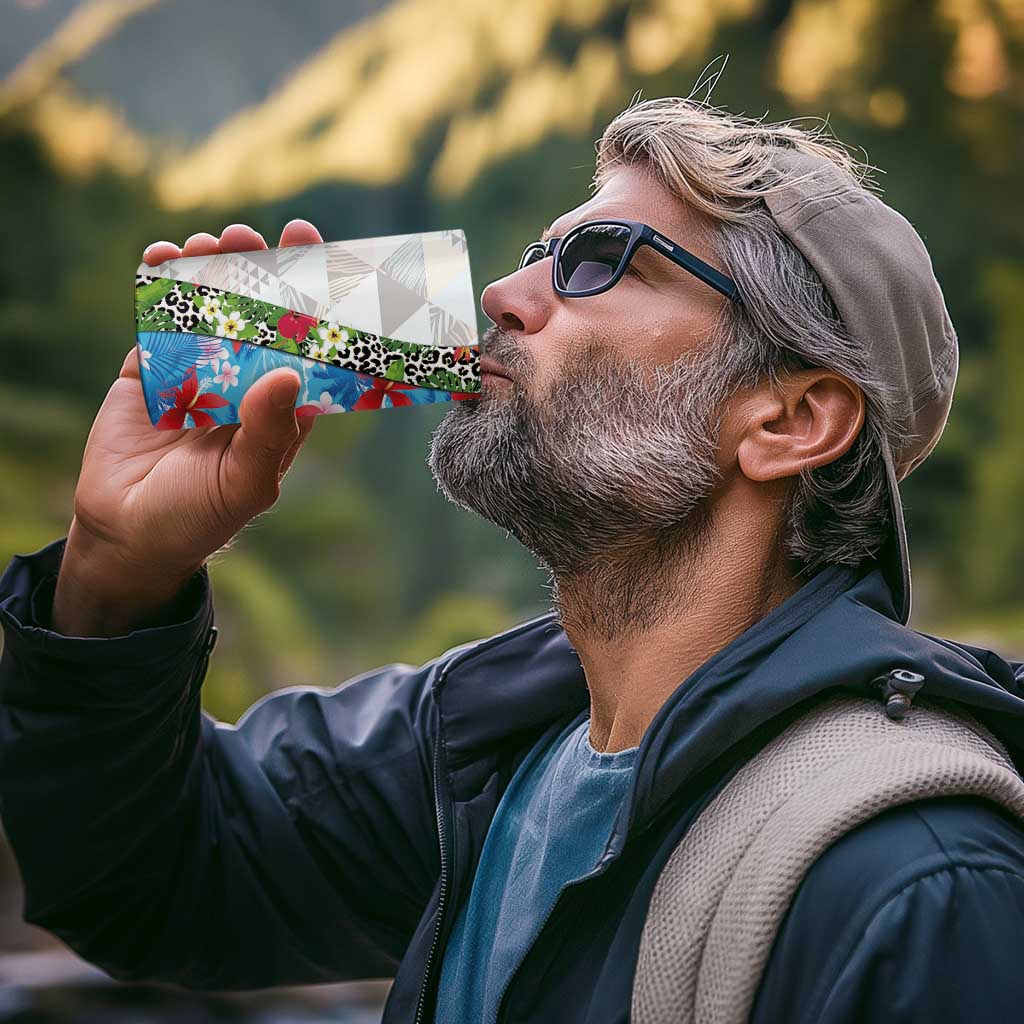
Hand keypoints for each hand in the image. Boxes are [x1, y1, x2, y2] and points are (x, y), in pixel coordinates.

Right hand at [53, 220, 324, 635]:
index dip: (314, 303)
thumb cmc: (199, 517)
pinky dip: (159, 286)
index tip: (318, 257)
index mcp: (280, 407)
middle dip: (259, 272)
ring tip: (210, 243)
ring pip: (209, 308)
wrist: (127, 534)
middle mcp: (244, 381)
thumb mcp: (244, 483)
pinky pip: (157, 320)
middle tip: (253, 237)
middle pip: (259, 315)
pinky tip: (163, 257)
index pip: (306, 346)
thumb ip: (268, 433)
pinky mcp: (150, 369)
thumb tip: (286, 373)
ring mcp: (196, 371)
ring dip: (212, 270)